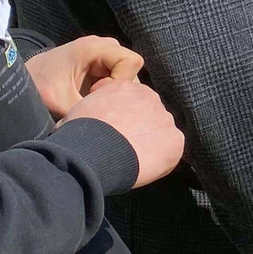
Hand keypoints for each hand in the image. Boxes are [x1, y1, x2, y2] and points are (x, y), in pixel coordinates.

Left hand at [27, 35, 143, 118]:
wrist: (22, 81)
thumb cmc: (38, 87)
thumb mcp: (61, 103)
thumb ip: (89, 111)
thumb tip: (112, 127)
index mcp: (94, 47)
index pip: (132, 61)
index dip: (123, 81)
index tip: (99, 95)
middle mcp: (103, 46)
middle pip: (132, 69)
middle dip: (119, 89)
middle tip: (96, 101)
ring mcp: (103, 55)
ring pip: (127, 76)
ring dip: (114, 92)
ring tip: (92, 101)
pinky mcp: (101, 65)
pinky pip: (118, 79)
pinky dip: (110, 92)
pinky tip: (92, 100)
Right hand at [63, 78, 183, 186]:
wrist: (95, 150)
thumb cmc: (79, 133)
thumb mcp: (77, 111)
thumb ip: (91, 109)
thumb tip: (84, 121)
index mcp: (123, 87)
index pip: (130, 98)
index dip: (123, 116)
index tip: (115, 129)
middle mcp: (148, 97)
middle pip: (149, 113)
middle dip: (140, 127)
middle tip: (124, 145)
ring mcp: (164, 118)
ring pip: (161, 131)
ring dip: (151, 143)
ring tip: (133, 158)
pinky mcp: (175, 139)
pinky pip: (171, 149)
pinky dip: (162, 159)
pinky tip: (145, 166)